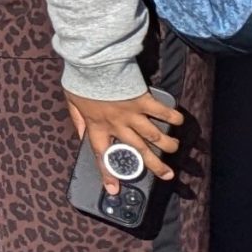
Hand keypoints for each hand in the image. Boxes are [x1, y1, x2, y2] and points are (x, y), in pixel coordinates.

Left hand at [65, 86, 184, 187]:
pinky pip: (161, 112)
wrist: (92, 61)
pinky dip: (172, 117)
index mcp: (97, 126)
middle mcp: (117, 125)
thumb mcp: (72, 102)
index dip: (107, 173)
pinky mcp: (143, 100)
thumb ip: (77, 120)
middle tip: (167, 175)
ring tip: (175, 149)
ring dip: (167, 144)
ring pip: (154, 136)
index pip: (101, 155)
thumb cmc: (81, 80)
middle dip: (155, 165)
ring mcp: (132, 114)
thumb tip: (80, 134)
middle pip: (138, 151)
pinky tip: (179, 122)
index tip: (113, 189)